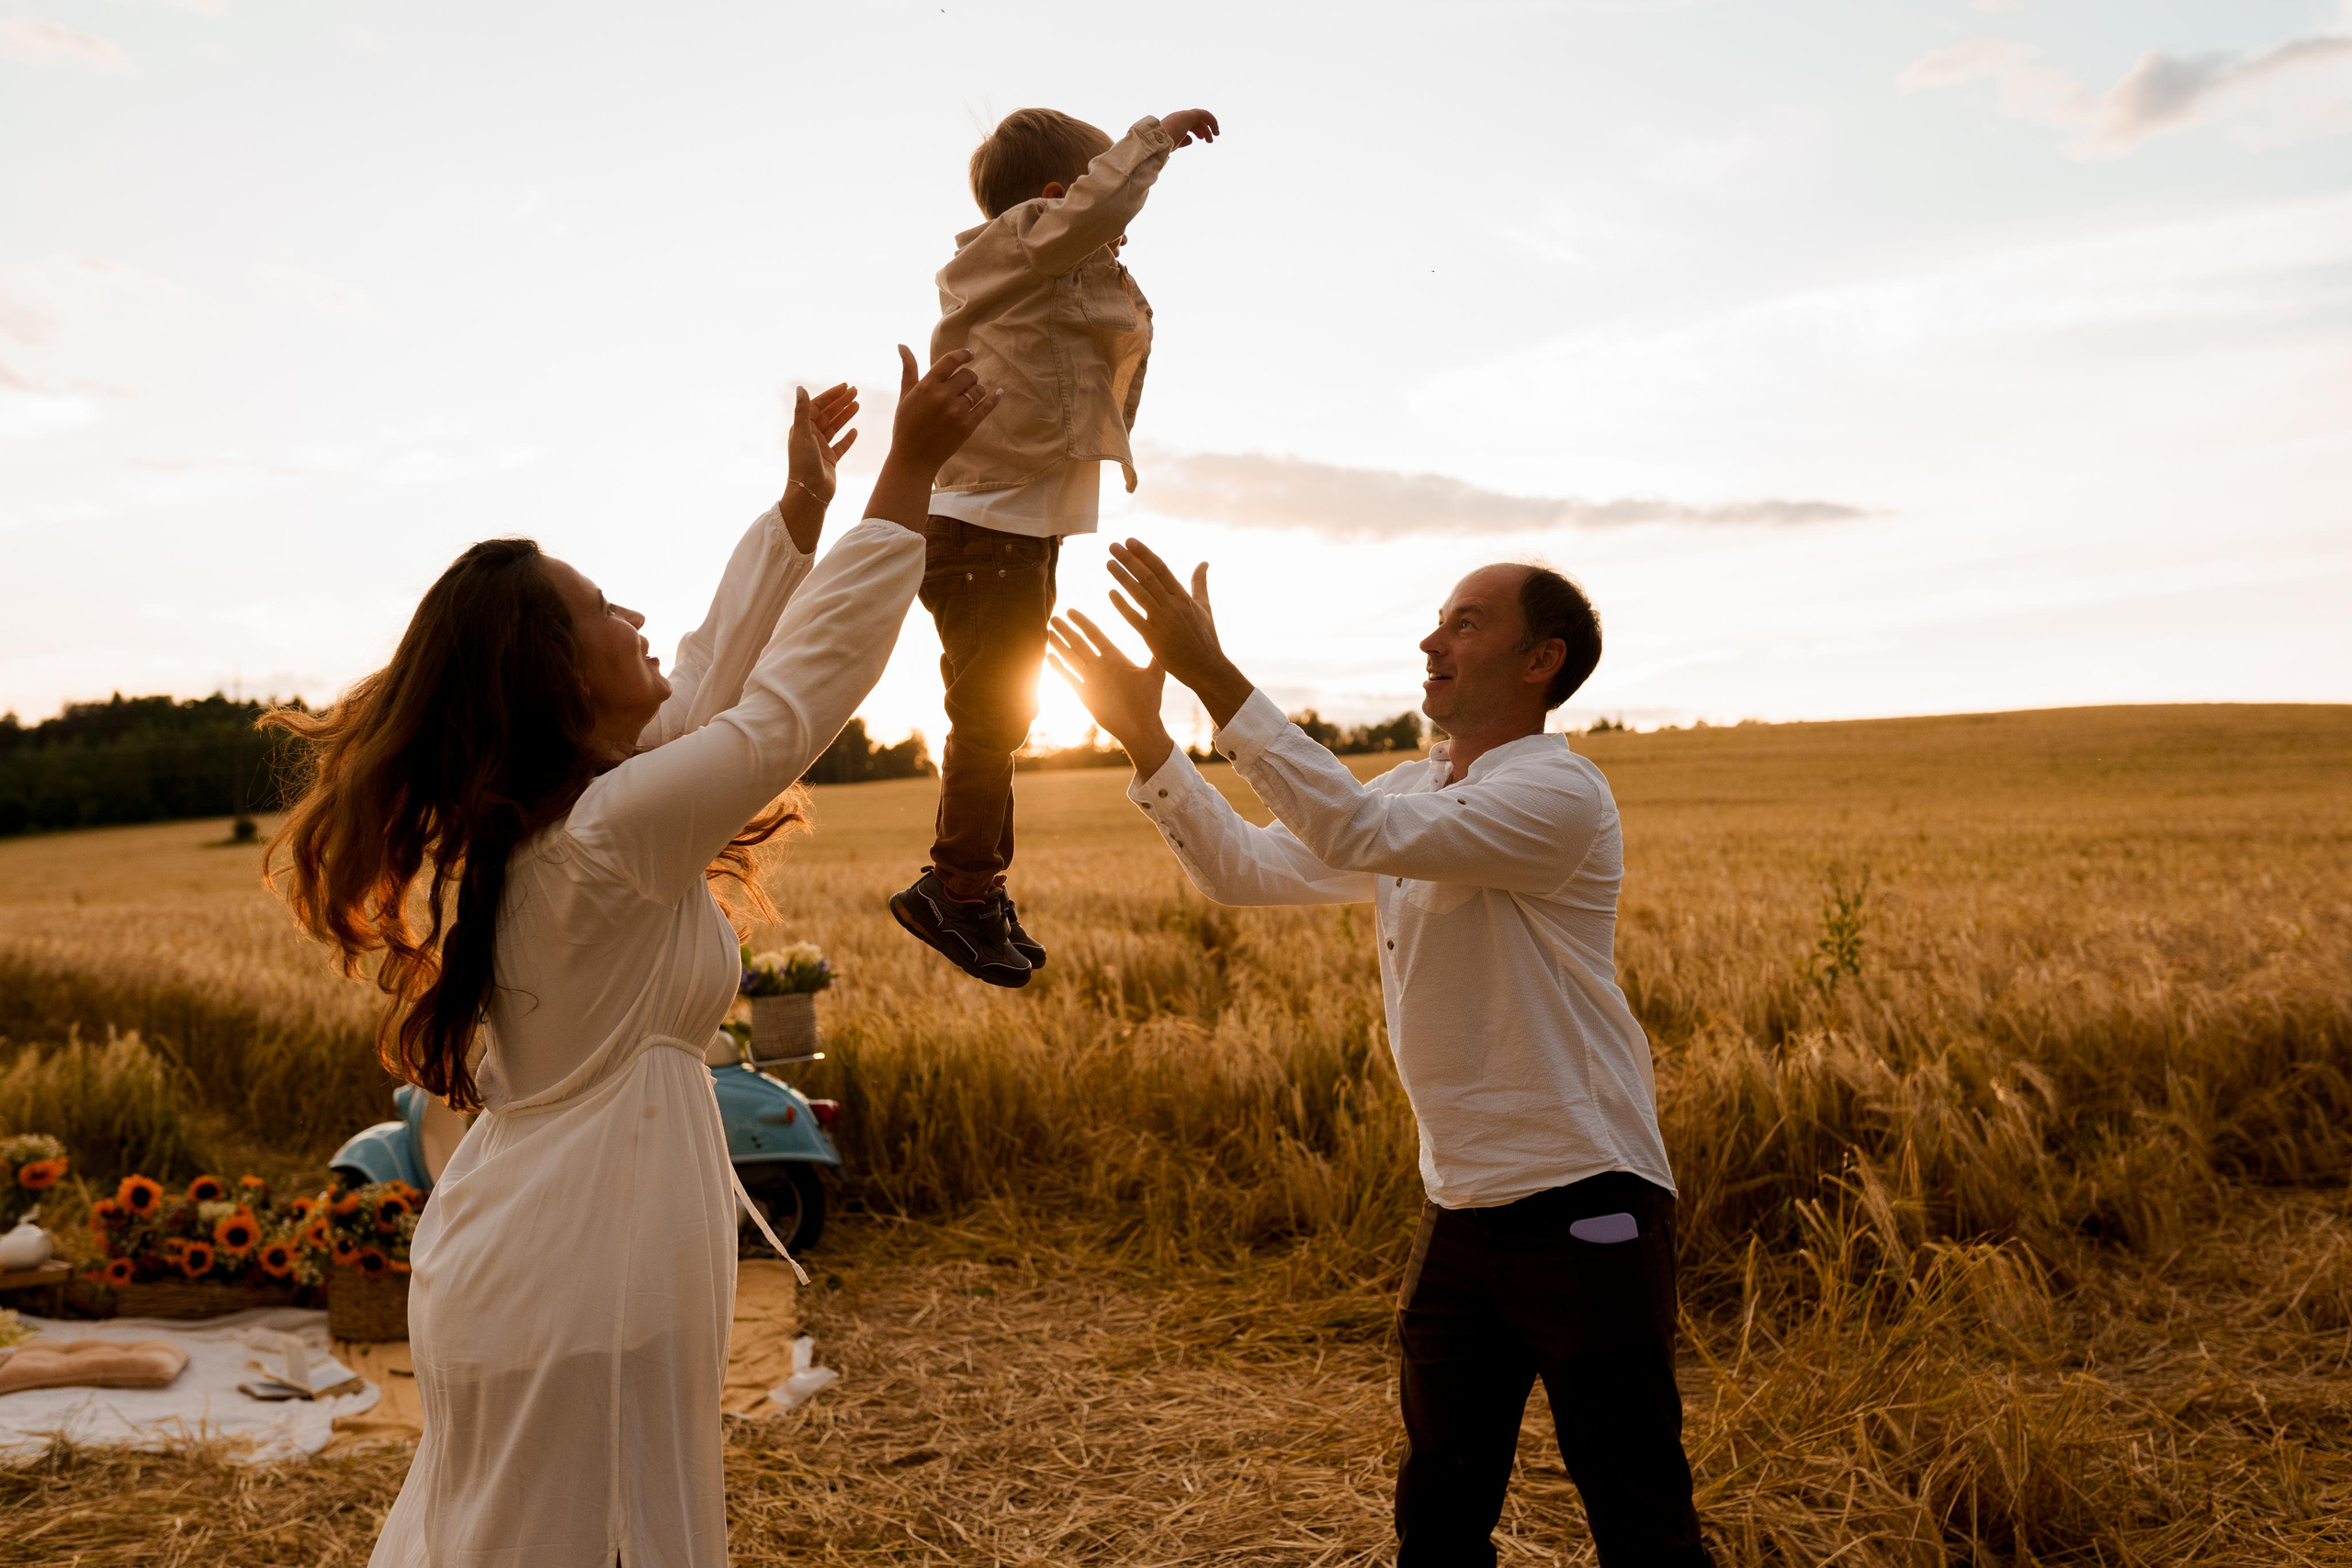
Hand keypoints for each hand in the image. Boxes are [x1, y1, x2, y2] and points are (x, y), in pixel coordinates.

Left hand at [785, 381, 857, 506]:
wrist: (810, 492)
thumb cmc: (803, 463)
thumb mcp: (802, 433)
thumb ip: (802, 410)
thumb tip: (800, 387)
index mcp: (802, 428)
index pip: (817, 406)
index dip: (831, 395)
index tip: (845, 387)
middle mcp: (811, 436)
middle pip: (827, 414)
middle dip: (841, 402)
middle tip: (856, 391)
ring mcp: (821, 448)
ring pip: (835, 427)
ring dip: (845, 415)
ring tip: (858, 405)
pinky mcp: (830, 460)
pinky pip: (840, 445)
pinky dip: (847, 438)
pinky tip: (855, 431)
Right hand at [864, 345, 1000, 531]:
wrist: (913, 458)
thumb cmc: (906, 426)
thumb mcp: (905, 396)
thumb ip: (908, 370)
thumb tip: (902, 345)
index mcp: (927, 386)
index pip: (950, 361)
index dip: (963, 354)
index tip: (970, 354)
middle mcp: (943, 396)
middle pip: (968, 375)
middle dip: (968, 377)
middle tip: (965, 384)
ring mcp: (956, 412)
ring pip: (978, 390)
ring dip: (978, 390)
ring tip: (971, 395)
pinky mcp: (967, 426)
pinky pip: (986, 406)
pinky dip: (993, 398)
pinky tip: (998, 393)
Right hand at [1048, 611, 1173, 778]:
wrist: (1140, 727)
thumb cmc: (1149, 702)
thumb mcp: (1154, 676)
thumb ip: (1156, 657)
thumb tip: (1164, 635)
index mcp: (1115, 658)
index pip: (1095, 635)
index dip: (1082, 623)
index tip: (1070, 611)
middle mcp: (1101, 666)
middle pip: (1079, 644)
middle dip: (1066, 631)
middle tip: (1053, 617)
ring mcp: (1092, 679)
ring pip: (1071, 659)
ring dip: (1059, 646)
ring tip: (1047, 633)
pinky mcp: (1085, 694)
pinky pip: (1070, 678)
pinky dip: (1059, 668)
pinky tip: (1049, 656)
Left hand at [1104, 540, 1250, 725]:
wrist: (1206, 668)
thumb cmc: (1205, 638)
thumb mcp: (1205, 607)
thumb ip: (1200, 583)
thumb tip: (1204, 562)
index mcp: (1183, 597)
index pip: (1161, 569)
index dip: (1144, 554)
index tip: (1130, 541)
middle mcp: (1173, 605)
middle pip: (1147, 576)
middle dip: (1129, 559)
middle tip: (1112, 546)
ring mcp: (1163, 621)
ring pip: (1139, 593)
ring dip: (1122, 577)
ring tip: (1108, 563)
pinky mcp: (1154, 638)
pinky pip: (1135, 618)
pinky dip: (1123, 605)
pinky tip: (1110, 594)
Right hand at [1159, 109, 1219, 147]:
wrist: (1157, 143)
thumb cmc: (1162, 147)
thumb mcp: (1173, 145)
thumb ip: (1182, 141)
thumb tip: (1191, 139)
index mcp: (1173, 124)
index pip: (1187, 123)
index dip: (1196, 130)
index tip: (1200, 139)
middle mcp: (1178, 118)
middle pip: (1195, 120)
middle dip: (1204, 129)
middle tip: (1210, 140)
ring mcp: (1183, 116)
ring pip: (1200, 117)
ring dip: (1209, 126)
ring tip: (1216, 135)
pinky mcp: (1188, 116)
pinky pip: (1204, 115)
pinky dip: (1211, 120)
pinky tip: (1216, 129)